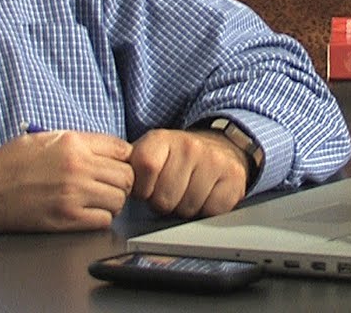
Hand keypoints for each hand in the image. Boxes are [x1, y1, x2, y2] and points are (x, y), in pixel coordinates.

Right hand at [0, 130, 134, 244]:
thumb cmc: (9, 163)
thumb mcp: (45, 138)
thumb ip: (78, 142)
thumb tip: (105, 150)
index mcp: (73, 143)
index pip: (122, 149)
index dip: (123, 159)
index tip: (117, 165)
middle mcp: (78, 167)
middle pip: (126, 176)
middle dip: (121, 182)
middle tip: (108, 186)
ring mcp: (74, 194)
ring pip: (118, 200)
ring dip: (112, 202)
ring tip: (97, 201)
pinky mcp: (67, 219)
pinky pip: (103, 220)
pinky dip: (100, 218)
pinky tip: (87, 214)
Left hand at [128, 128, 248, 218]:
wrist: (219, 147)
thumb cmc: (176, 160)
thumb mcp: (148, 154)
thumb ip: (130, 172)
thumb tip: (116, 198)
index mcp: (161, 139)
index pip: (146, 168)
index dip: (143, 189)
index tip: (147, 189)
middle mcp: (190, 146)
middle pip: (165, 197)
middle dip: (164, 203)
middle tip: (170, 192)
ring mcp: (214, 162)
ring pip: (188, 208)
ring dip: (185, 209)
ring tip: (187, 193)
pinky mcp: (233, 179)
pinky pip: (211, 211)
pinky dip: (206, 210)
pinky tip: (205, 196)